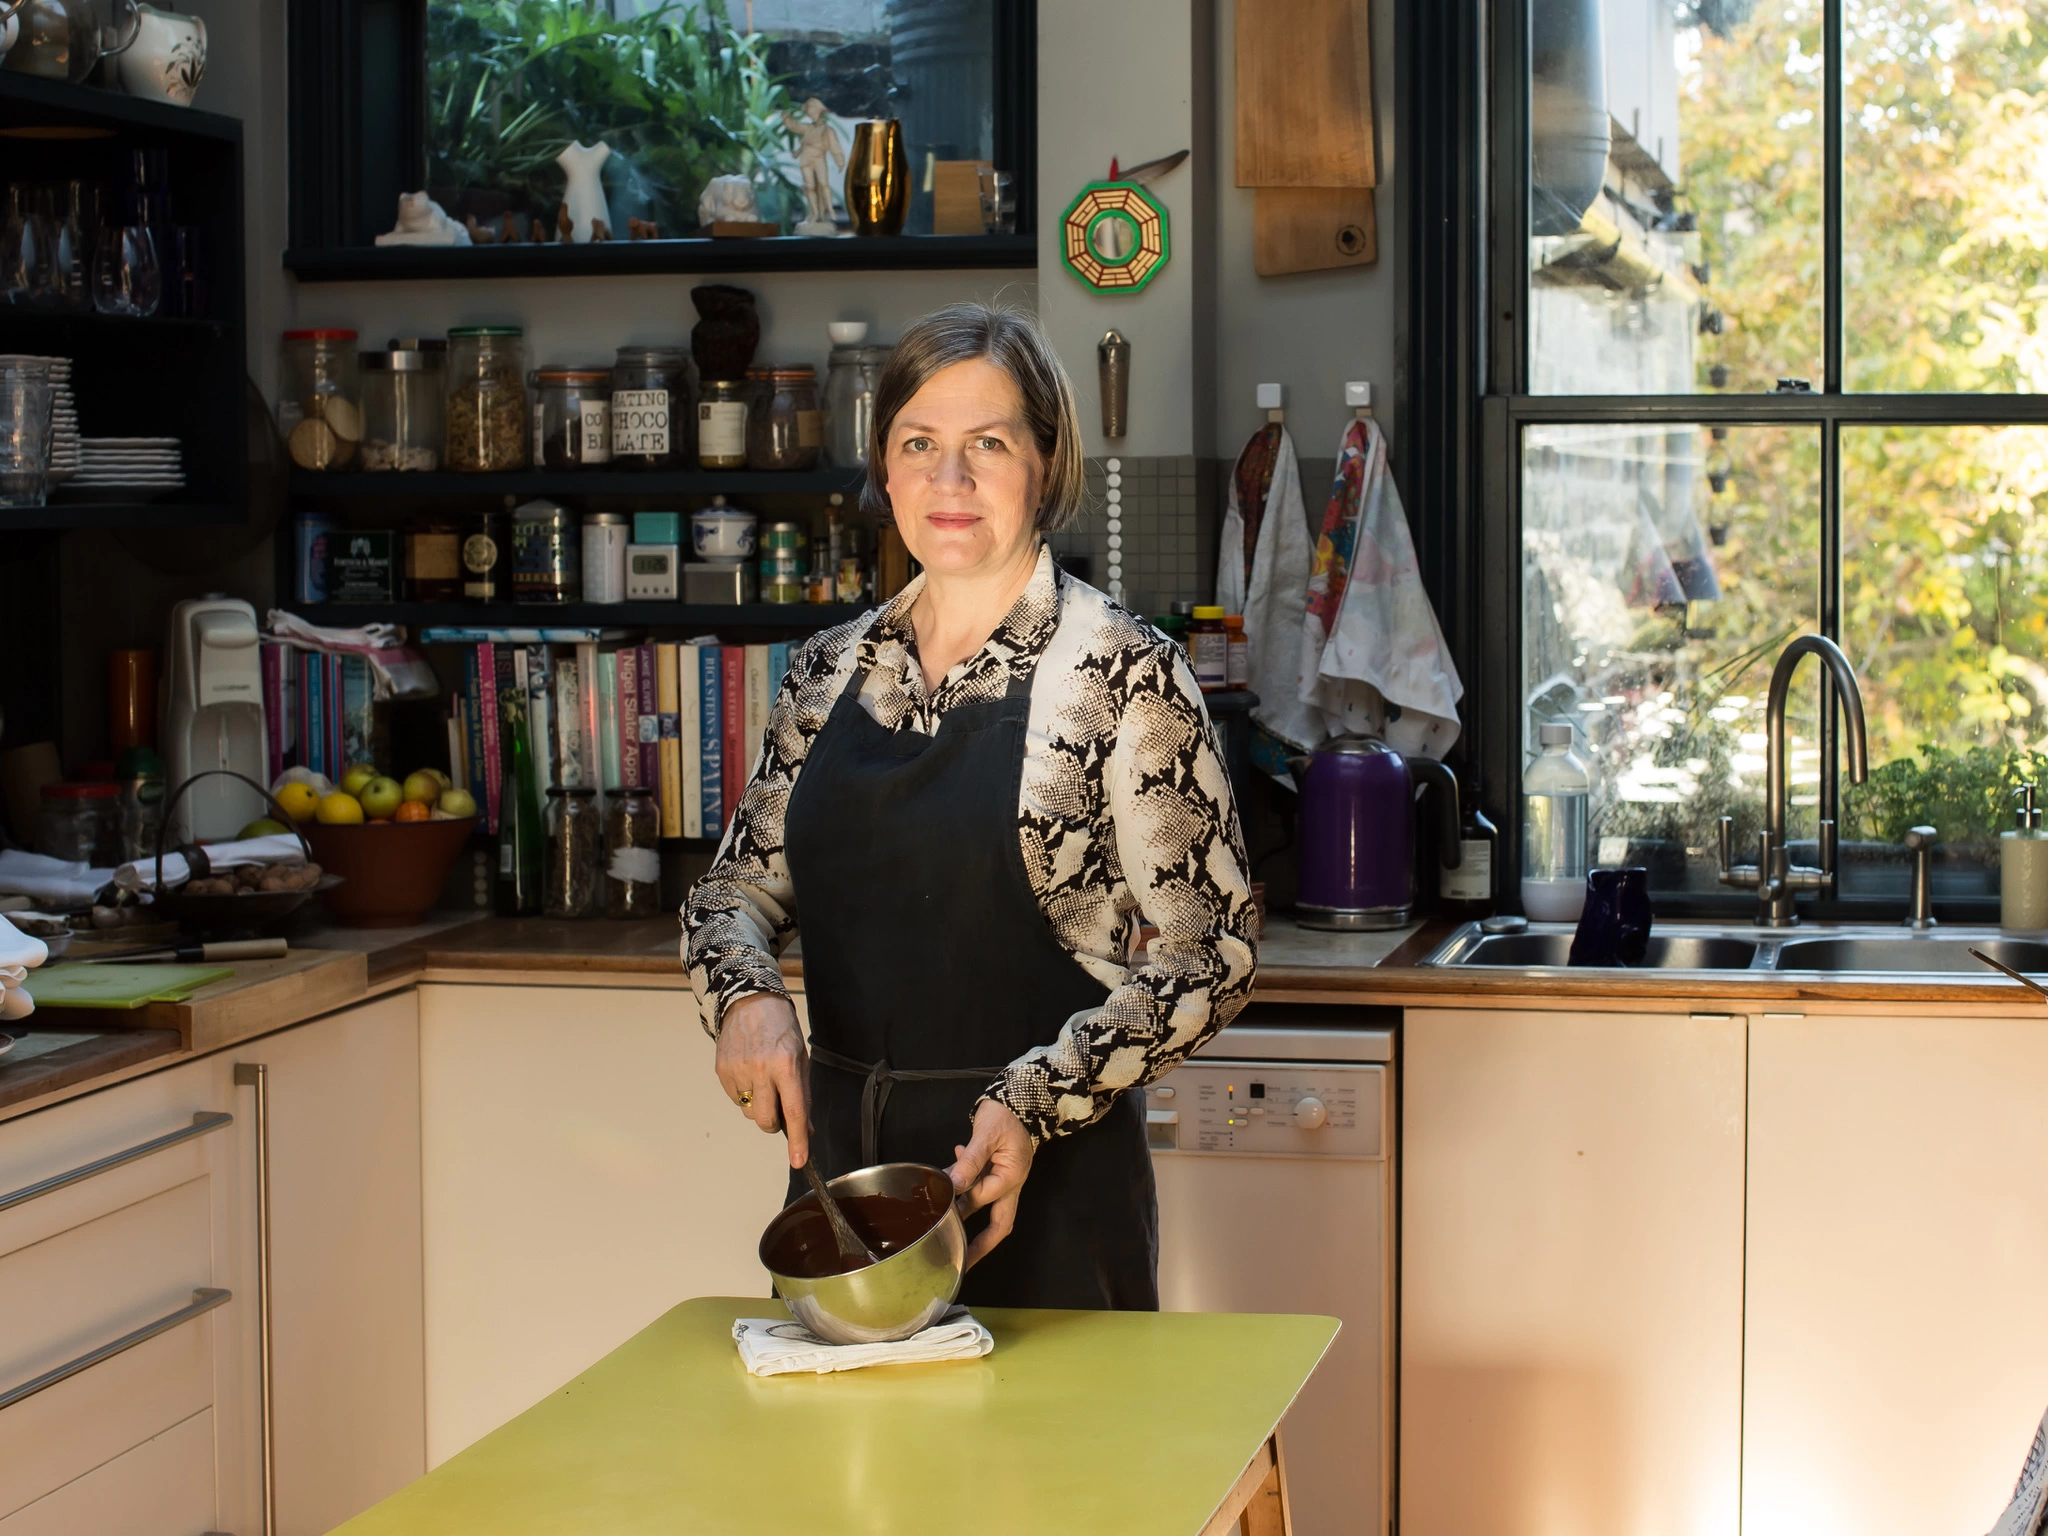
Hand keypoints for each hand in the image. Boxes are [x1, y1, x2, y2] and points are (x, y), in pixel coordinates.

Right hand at [714, 994, 809, 1168]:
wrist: (750, 1002)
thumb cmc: (781, 1029)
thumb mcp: (801, 1058)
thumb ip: (803, 1095)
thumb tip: (806, 1129)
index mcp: (786, 1064)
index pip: (794, 1111)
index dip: (798, 1140)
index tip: (799, 1161)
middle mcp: (761, 1068)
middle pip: (765, 1120)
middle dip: (774, 1124)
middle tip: (779, 1108)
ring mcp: (738, 1070)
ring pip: (748, 1113)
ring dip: (758, 1106)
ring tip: (763, 1080)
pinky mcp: (722, 1071)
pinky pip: (735, 1099)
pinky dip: (744, 1094)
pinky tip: (749, 1072)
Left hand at [946, 1100, 1033, 1270]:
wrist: (1020, 1096)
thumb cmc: (1007, 1114)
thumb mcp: (987, 1135)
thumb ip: (970, 1160)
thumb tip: (953, 1183)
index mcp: (1011, 1177)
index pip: (983, 1198)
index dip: (961, 1203)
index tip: (941, 1209)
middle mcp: (1008, 1183)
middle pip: (998, 1223)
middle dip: (981, 1245)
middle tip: (961, 1262)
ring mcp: (1002, 1178)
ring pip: (983, 1205)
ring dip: (963, 1214)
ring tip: (940, 1224)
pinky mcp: (994, 1170)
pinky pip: (977, 1185)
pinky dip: (962, 1186)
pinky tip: (946, 1176)